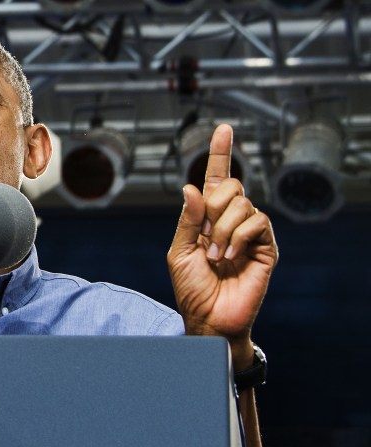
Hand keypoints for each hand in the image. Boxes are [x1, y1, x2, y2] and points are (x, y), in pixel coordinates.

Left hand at [167, 125, 277, 364]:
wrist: (209, 317)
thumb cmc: (191, 289)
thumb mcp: (178, 252)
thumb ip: (186, 220)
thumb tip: (192, 187)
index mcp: (207, 218)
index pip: (216, 179)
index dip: (219, 153)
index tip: (223, 129)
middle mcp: (230, 220)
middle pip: (230, 186)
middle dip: (212, 209)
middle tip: (204, 238)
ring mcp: (250, 232)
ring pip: (243, 204)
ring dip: (222, 230)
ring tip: (216, 257)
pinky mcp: (267, 246)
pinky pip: (258, 221)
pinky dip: (239, 237)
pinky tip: (231, 257)